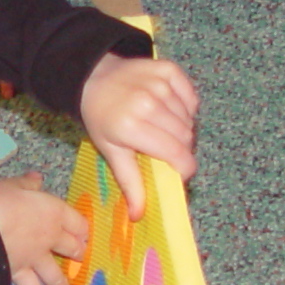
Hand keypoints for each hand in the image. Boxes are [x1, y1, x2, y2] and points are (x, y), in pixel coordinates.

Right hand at [0, 171, 89, 284]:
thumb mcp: (11, 185)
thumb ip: (27, 184)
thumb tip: (38, 179)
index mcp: (53, 213)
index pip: (78, 222)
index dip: (82, 228)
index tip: (84, 233)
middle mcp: (50, 238)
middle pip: (73, 249)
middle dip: (79, 254)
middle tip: (80, 258)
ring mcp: (37, 260)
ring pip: (57, 276)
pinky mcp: (23, 276)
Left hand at [81, 53, 199, 217]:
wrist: (93, 78)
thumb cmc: (101, 119)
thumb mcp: (111, 152)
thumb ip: (130, 182)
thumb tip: (139, 215)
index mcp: (132, 127)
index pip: (177, 153)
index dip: (185, 168)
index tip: (180, 172)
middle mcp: (148, 103)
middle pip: (186, 137)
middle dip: (181, 149)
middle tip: (164, 149)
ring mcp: (159, 84)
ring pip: (189, 119)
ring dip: (182, 128)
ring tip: (162, 128)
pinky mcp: (168, 69)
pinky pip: (191, 97)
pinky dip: (186, 106)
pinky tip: (170, 109)